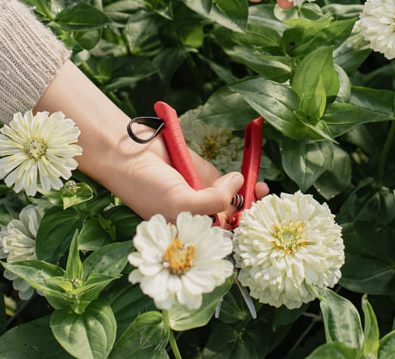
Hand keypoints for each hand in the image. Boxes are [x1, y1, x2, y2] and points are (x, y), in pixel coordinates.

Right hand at [114, 130, 269, 221]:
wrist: (129, 153)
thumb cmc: (145, 187)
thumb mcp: (180, 203)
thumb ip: (212, 201)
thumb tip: (239, 183)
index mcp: (188, 234)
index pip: (219, 241)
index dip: (239, 236)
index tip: (258, 231)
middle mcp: (197, 217)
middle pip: (231, 222)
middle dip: (250, 217)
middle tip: (265, 211)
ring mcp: (202, 195)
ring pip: (235, 201)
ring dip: (251, 199)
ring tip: (263, 193)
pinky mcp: (205, 174)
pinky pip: (230, 180)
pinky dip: (244, 180)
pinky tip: (252, 179)